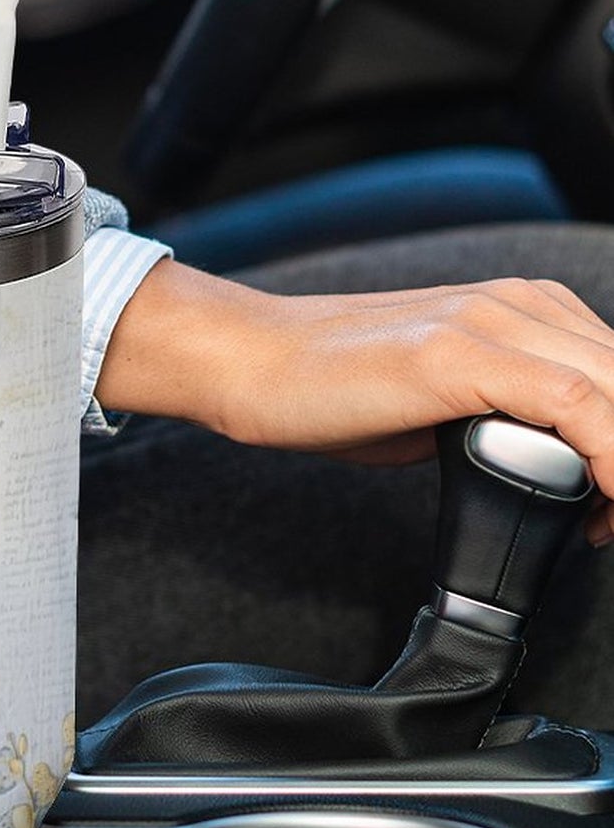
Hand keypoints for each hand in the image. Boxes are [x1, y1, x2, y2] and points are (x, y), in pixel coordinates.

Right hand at [94, 260, 613, 544]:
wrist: (249, 362)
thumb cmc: (326, 388)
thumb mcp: (439, 400)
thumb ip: (502, 416)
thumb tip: (552, 470)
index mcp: (519, 308)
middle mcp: (516, 303)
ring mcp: (489, 322)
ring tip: (610, 525)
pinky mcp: (458, 353)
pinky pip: (579, 407)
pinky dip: (610, 459)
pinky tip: (602, 503)